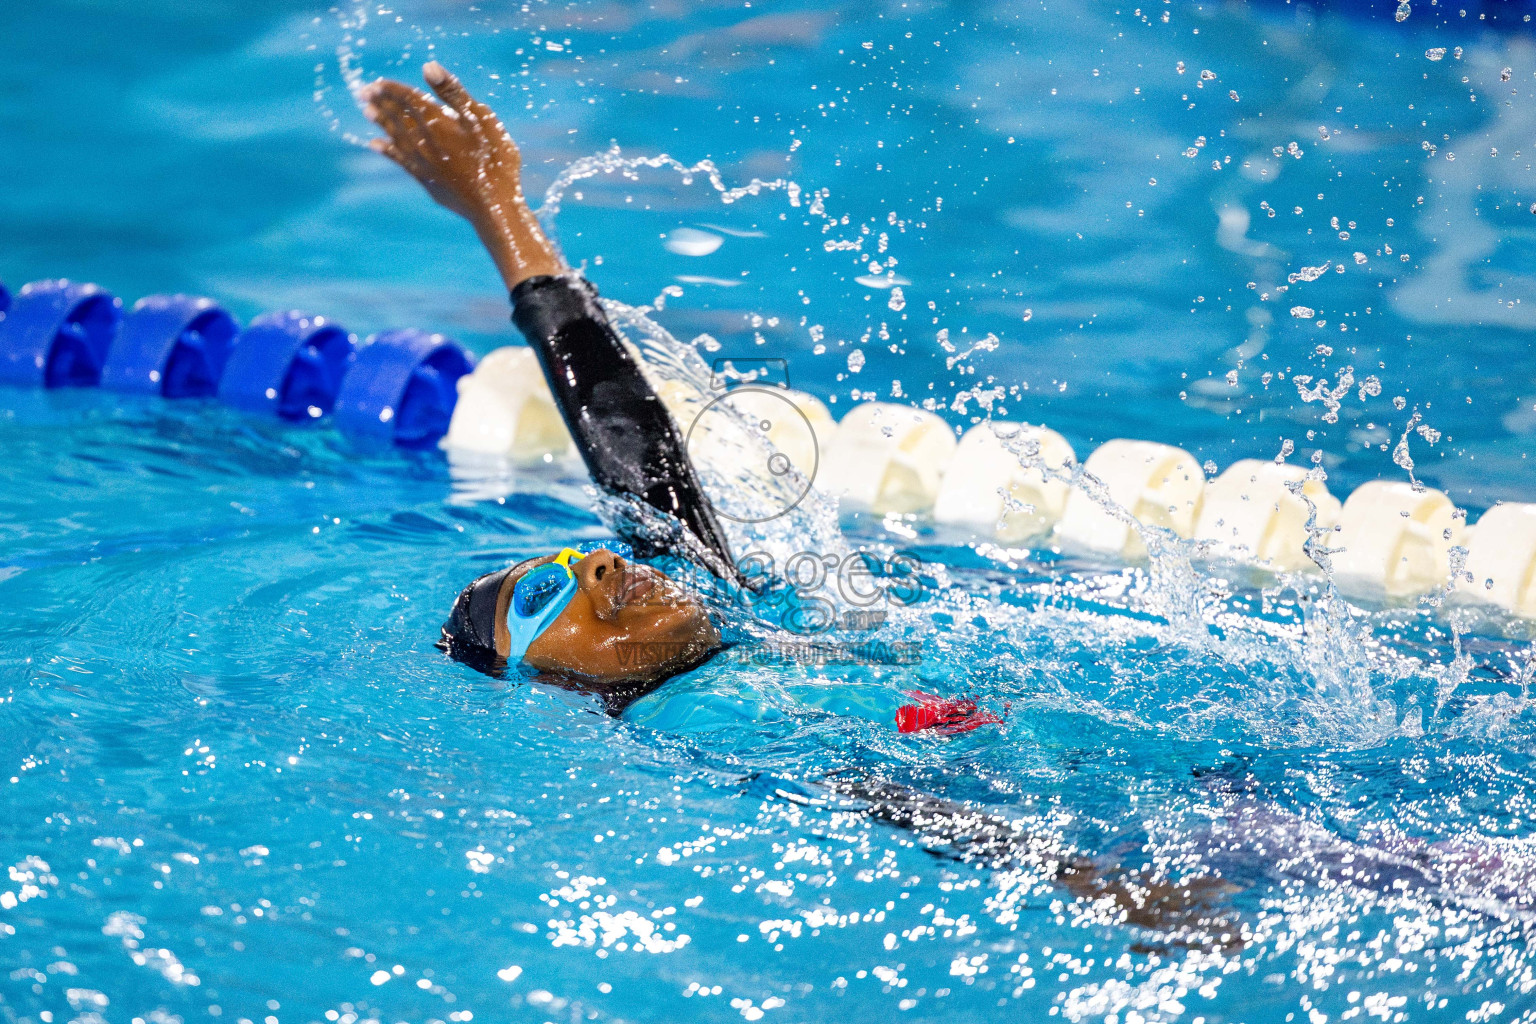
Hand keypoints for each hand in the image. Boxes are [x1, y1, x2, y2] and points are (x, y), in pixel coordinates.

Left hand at [360, 62, 562, 287]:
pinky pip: (399, 160)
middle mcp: (424, 141)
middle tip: (363, 93)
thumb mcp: (482, 119)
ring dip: (381, 123)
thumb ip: (453, 93)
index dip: (392, 90)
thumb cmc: (495, 160)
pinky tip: (375, 145)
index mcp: (437, 122)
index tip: (377, 83)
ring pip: (395, 136)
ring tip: (367, 112)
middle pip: (397, 116)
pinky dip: (386, 150)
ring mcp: (422, 162)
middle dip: (381, 103)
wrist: (494, 206)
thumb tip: (427, 66)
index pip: (408, 99)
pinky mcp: (425, 180)